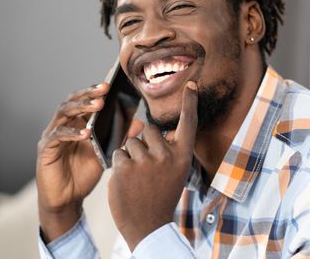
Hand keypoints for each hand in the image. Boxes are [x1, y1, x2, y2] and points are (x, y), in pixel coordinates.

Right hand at [36, 83, 107, 241]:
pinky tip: (85, 133)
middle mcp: (62, 125)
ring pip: (63, 113)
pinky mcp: (45, 149)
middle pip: (72, 101)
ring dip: (81, 107)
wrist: (67, 200)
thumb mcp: (106, 154)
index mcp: (76, 123)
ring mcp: (52, 135)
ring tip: (98, 105)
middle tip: (104, 89)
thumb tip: (140, 124)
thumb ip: (119, 138)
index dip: (95, 91)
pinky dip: (72, 132)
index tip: (111, 84)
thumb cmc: (84, 175)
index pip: (84, 101)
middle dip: (88, 94)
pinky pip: (58, 136)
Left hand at [107, 81, 197, 250]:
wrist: (148, 226)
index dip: (189, 103)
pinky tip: (127, 182)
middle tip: (148, 169)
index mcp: (182, 157)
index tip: (191, 84)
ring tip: (137, 178)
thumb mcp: (174, 172)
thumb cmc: (160, 196)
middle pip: (148, 130)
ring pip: (131, 142)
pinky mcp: (126, 167)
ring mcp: (146, 162)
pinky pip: (119, 153)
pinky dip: (120, 165)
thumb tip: (146, 128)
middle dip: (144, 143)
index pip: (188, 124)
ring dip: (131, 156)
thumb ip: (167, 150)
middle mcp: (167, 156)